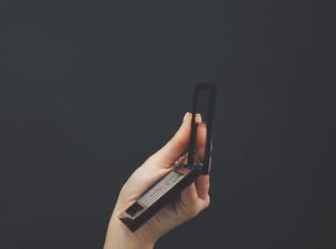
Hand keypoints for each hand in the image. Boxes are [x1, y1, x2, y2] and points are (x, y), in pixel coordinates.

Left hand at [108, 112, 210, 245]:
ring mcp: (194, 192)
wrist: (132, 216)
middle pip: (203, 159)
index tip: (198, 120)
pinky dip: (190, 190)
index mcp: (180, 162)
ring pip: (204, 176)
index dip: (199, 133)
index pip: (195, 146)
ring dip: (196, 169)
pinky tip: (184, 186)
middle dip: (202, 146)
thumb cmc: (140, 189)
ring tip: (186, 162)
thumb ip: (177, 144)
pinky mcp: (194, 206)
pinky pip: (197, 196)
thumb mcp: (158, 161)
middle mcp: (190, 176)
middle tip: (201, 132)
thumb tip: (188, 120)